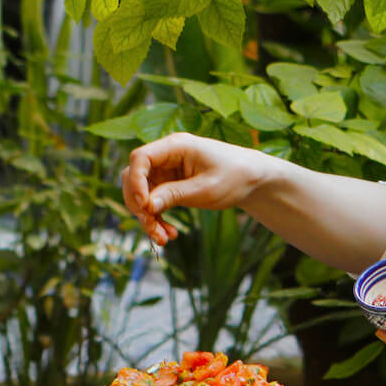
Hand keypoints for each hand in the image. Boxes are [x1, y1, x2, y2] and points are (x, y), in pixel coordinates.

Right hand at [121, 133, 272, 244]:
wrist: (252, 180)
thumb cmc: (234, 176)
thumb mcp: (206, 189)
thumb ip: (175, 194)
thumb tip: (146, 205)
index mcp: (176, 146)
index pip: (140, 158)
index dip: (136, 182)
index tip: (144, 206)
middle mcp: (167, 155)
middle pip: (134, 176)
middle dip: (138, 205)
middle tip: (152, 227)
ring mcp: (166, 170)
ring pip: (141, 193)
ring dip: (147, 217)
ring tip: (163, 239)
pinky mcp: (169, 185)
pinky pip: (153, 202)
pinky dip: (156, 219)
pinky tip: (169, 234)